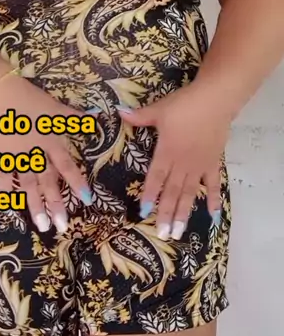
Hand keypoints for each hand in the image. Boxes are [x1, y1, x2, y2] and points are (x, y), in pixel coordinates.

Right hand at [0, 78, 93, 233]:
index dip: (76, 182)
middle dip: (55, 204)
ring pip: (27, 185)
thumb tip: (94, 119)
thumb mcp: (55, 106)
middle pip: (47, 181)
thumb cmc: (29, 99)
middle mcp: (35, 152)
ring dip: (34, 206)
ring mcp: (17, 156)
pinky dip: (5, 190)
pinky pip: (3, 176)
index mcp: (51, 140)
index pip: (66, 165)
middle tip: (62, 227)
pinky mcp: (0, 156)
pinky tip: (8, 205)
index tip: (86, 200)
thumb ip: (73, 117)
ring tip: (42, 226)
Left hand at [121, 84, 230, 239]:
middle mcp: (182, 163)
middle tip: (163, 234)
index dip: (150, 194)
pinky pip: (213, 184)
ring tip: (179, 232)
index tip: (144, 212)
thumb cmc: (185, 105)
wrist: (215, 101)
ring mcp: (199, 165)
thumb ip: (140, 117)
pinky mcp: (213, 162)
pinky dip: (212, 199)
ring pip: (190, 193)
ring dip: (184, 213)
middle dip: (166, 213)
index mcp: (167, 151)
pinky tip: (212, 215)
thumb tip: (119, 114)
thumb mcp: (159, 110)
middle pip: (173, 191)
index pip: (156, 177)